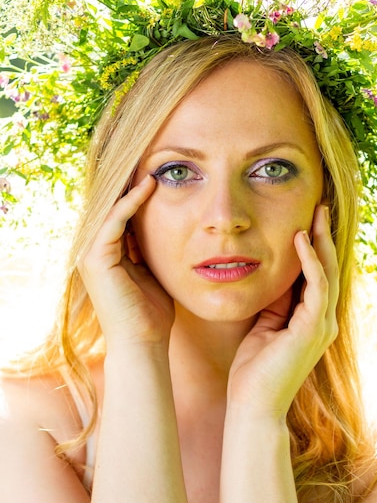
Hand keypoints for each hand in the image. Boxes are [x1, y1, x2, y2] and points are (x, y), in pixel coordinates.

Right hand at [78, 176, 173, 347]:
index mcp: (106, 255)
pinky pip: (114, 221)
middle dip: (129, 184)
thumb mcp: (152, 272)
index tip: (156, 174)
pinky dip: (130, 203)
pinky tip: (149, 186)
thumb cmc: (152, 314)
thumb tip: (161, 227)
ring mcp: (91, 254)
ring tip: (151, 164)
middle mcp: (93, 251)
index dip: (135, 195)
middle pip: (109, 208)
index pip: (118, 216)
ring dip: (129, 187)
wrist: (144, 342)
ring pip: (109, 209)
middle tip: (152, 160)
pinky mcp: (96, 258)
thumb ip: (148, 250)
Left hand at [227, 205, 338, 419]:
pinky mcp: (312, 330)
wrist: (252, 405)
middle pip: (329, 270)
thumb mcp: (263, 326)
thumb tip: (274, 276)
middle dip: (323, 237)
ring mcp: (321, 326)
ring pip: (328, 273)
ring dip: (321, 242)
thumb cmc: (253, 370)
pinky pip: (316, 287)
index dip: (312, 248)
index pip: (317, 276)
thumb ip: (274, 303)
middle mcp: (322, 321)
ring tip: (315, 214)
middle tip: (318, 208)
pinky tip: (300, 240)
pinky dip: (310, 262)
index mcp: (311, 321)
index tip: (304, 221)